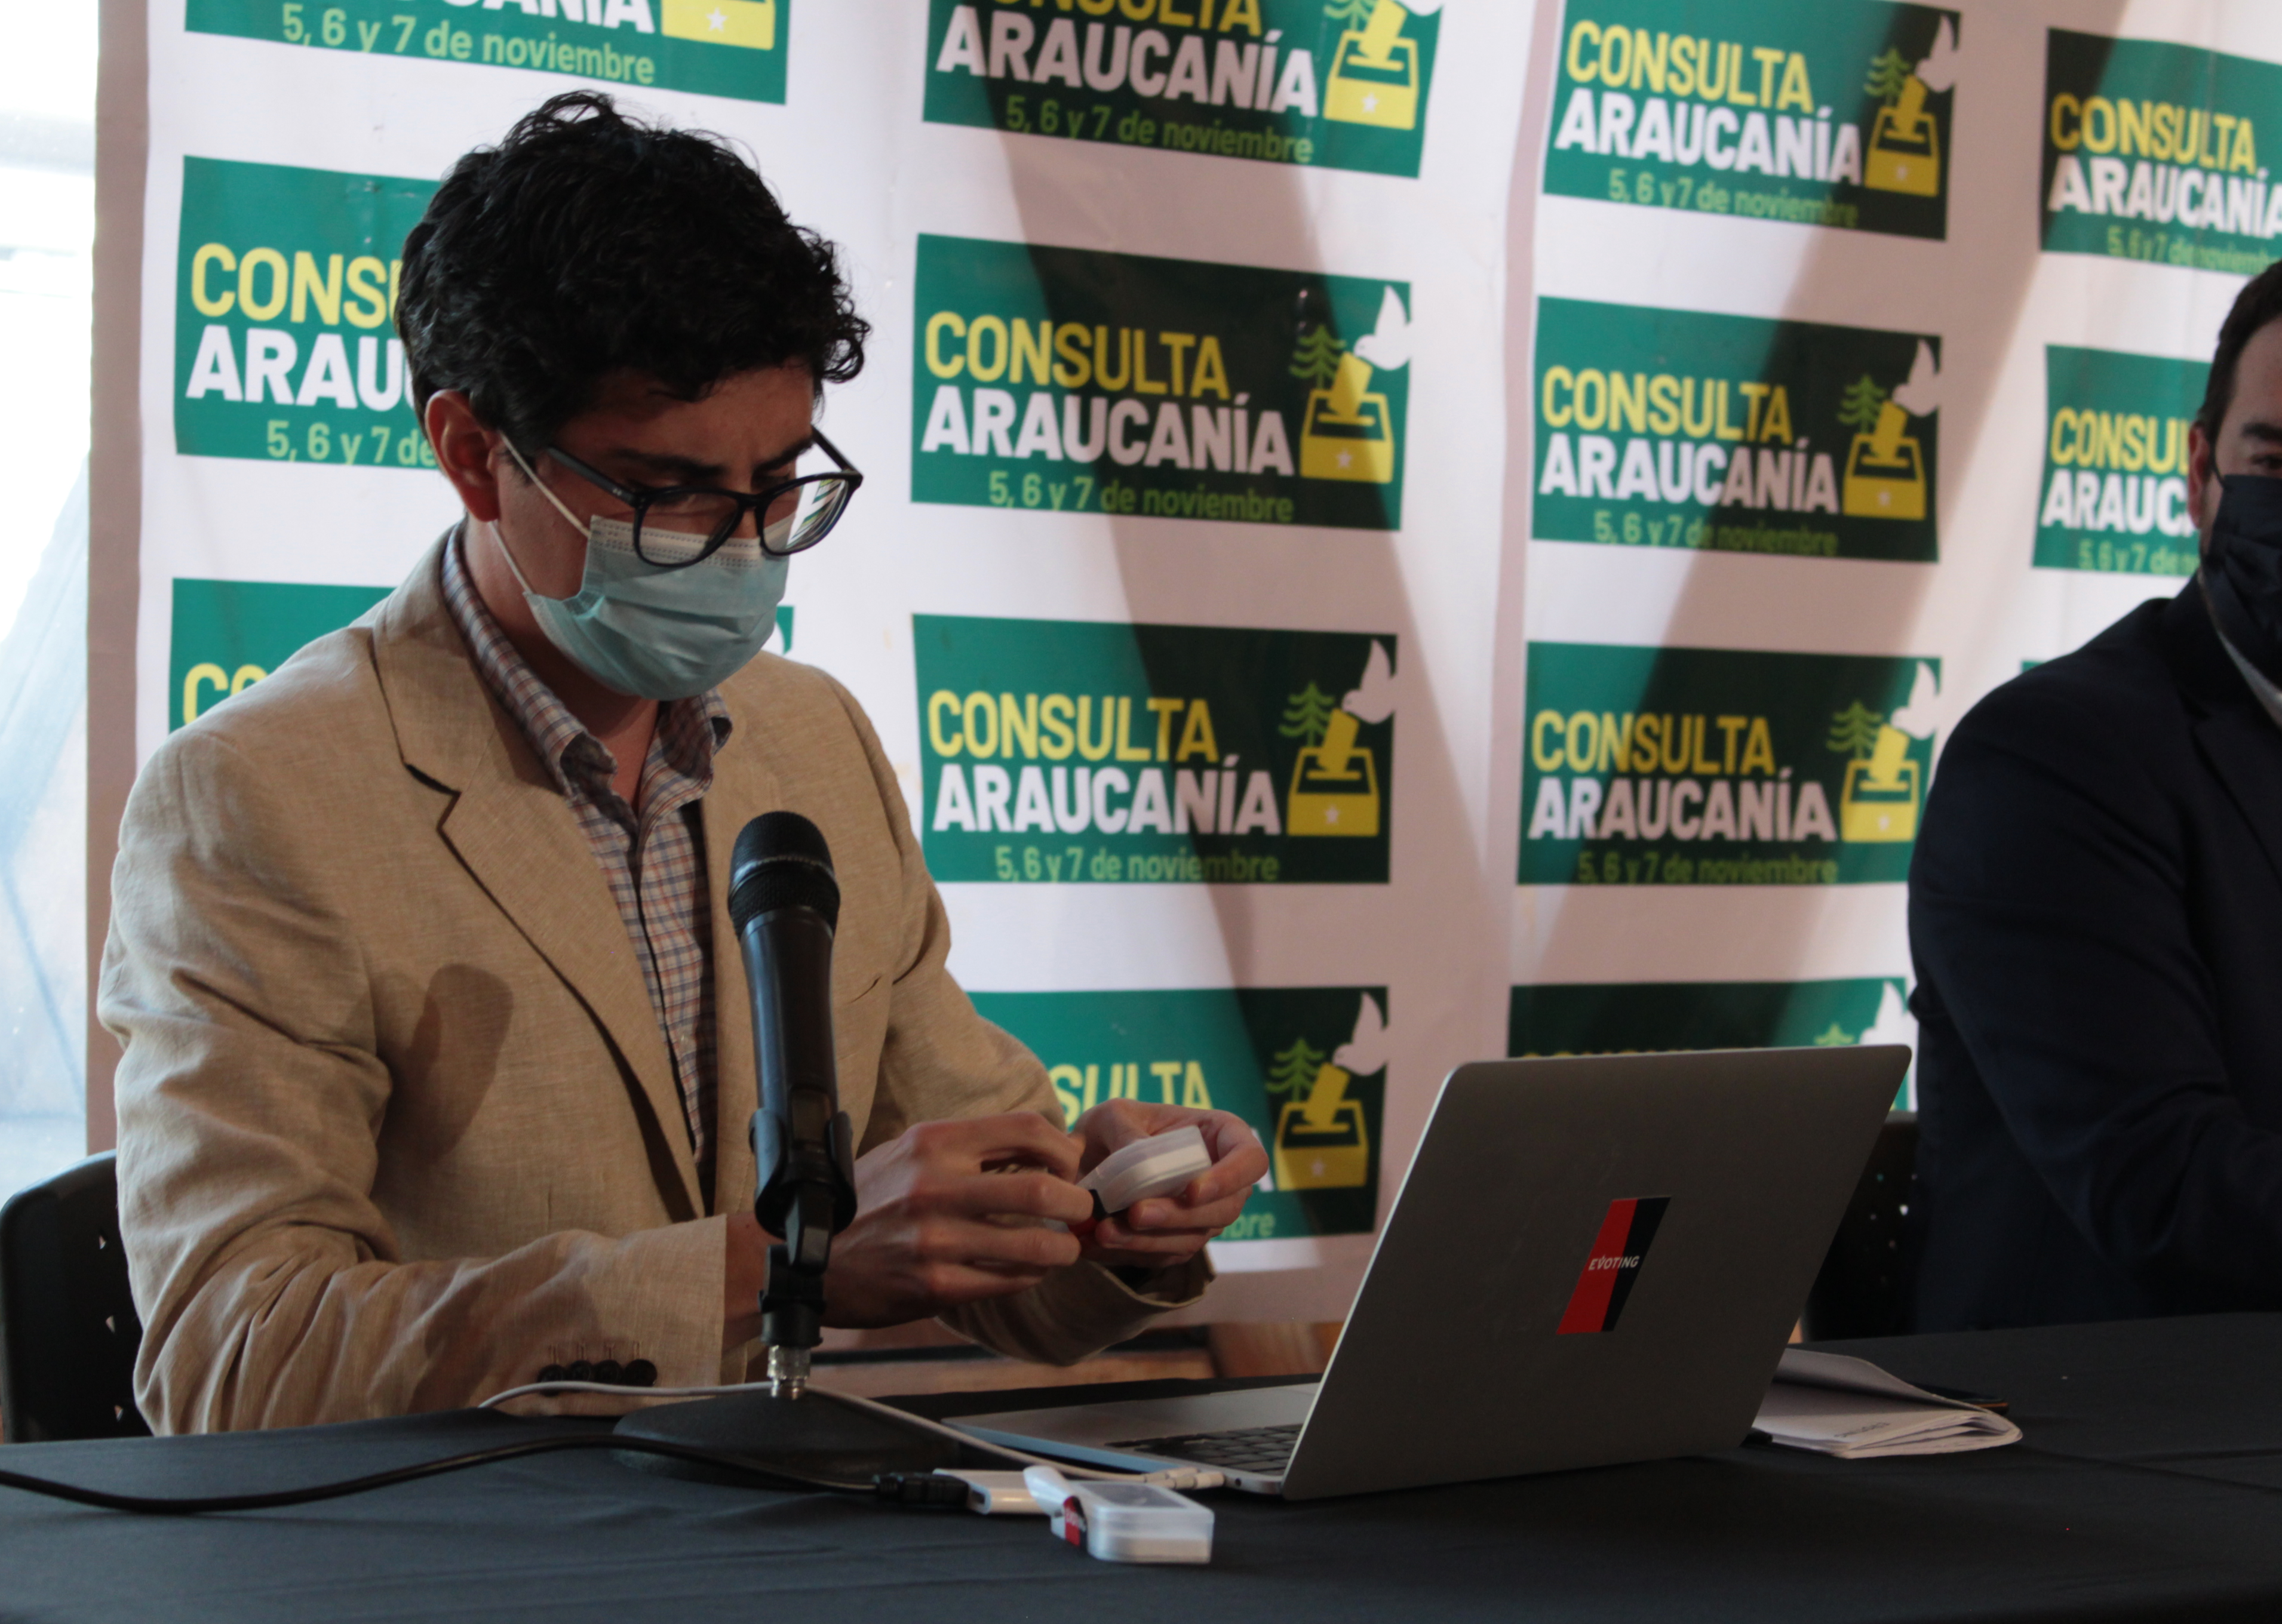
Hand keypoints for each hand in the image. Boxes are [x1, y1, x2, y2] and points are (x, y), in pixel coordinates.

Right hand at [814, 1112, 1095, 1328]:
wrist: (805, 1257)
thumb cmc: (868, 1200)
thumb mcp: (912, 1152)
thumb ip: (975, 1148)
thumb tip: (1055, 1149)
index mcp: (933, 1141)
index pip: (1027, 1129)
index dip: (1063, 1149)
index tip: (1069, 1166)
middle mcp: (934, 1185)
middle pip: (1042, 1190)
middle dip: (1076, 1204)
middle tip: (1079, 1212)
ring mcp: (934, 1239)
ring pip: (1035, 1245)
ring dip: (1063, 1249)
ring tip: (1063, 1248)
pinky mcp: (933, 1285)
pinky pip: (1007, 1281)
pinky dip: (1028, 1276)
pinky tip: (1025, 1270)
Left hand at [1070, 1100, 1267, 1274]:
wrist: (1093, 1157)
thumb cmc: (1115, 1125)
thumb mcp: (1114, 1115)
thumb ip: (1125, 1131)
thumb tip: (1137, 1160)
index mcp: (1222, 1136)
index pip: (1251, 1160)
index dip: (1231, 1179)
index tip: (1192, 1191)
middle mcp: (1222, 1181)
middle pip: (1225, 1210)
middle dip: (1179, 1216)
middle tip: (1136, 1214)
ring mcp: (1203, 1215)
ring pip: (1193, 1238)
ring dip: (1150, 1240)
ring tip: (1105, 1231)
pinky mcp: (1178, 1242)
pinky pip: (1164, 1256)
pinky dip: (1130, 1252)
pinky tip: (1097, 1243)